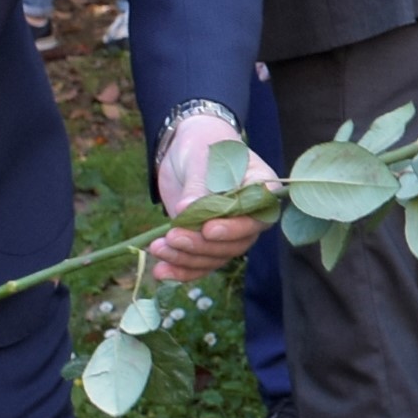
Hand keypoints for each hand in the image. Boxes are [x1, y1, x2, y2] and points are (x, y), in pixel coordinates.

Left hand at [150, 111, 274, 281]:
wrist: (186, 150)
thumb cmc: (201, 146)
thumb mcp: (199, 160)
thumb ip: (197, 187)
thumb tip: (186, 211)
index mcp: (260, 188)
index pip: (257, 216)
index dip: (235, 228)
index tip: (208, 229)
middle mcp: (250, 215)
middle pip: (235, 244)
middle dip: (201, 245)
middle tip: (172, 237)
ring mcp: (229, 231)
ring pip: (215, 257)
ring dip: (186, 258)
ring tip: (157, 249)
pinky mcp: (207, 242)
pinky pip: (200, 263)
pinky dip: (181, 270)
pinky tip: (161, 271)